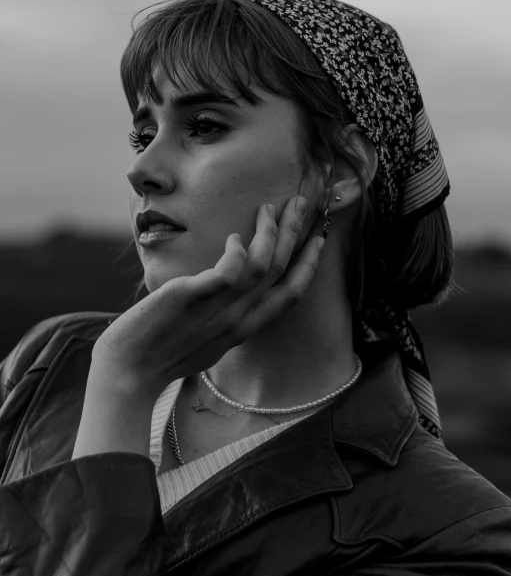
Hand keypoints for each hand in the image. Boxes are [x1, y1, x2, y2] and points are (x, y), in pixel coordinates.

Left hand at [92, 196, 324, 400]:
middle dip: (294, 233)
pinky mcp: (192, 298)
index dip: (308, 265)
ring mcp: (217, 310)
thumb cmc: (162, 355)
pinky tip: (233, 237)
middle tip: (301, 202)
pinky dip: (237, 251)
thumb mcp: (207, 340)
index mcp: (244, 329)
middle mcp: (238, 321)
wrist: (128, 373)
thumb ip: (225, 318)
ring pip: (260, 266)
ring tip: (268, 207)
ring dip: (270, 232)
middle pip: (280, 270)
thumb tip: (229, 291)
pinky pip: (228, 272)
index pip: (291, 295)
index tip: (317, 240)